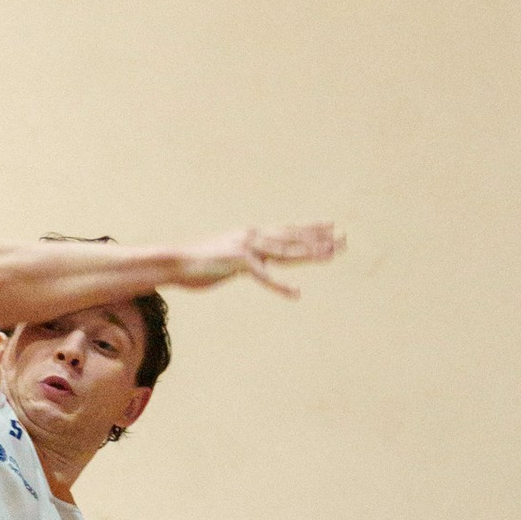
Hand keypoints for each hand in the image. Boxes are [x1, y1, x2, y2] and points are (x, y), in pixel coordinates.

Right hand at [164, 223, 344, 296]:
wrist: (175, 261)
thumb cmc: (200, 262)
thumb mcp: (229, 258)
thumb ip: (246, 259)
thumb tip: (255, 263)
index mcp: (253, 235)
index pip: (288, 230)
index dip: (312, 228)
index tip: (332, 226)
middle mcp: (254, 237)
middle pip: (293, 237)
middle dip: (321, 238)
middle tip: (345, 237)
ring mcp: (247, 248)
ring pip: (285, 252)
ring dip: (310, 254)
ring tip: (332, 255)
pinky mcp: (237, 263)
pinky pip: (264, 276)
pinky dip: (280, 286)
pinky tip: (297, 293)